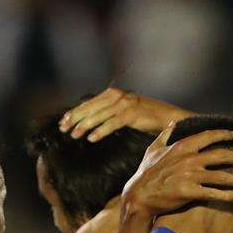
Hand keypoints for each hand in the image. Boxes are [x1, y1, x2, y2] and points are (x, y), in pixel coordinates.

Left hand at [61, 87, 190, 141]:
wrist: (169, 117)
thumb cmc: (146, 117)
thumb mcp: (125, 111)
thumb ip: (110, 112)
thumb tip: (91, 121)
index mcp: (114, 93)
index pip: (90, 102)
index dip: (76, 112)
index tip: (64, 121)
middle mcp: (118, 96)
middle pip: (91, 107)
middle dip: (76, 118)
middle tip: (64, 129)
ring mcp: (124, 104)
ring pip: (99, 115)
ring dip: (85, 126)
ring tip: (74, 135)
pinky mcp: (132, 114)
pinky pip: (112, 123)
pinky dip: (100, 131)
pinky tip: (91, 138)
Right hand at [122, 124, 232, 216]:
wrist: (138, 195)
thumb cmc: (145, 172)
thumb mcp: (153, 149)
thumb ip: (165, 134)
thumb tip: (172, 122)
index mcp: (182, 146)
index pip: (208, 136)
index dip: (224, 134)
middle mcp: (189, 159)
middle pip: (221, 155)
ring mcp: (190, 175)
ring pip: (222, 176)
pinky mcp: (190, 192)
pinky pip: (214, 193)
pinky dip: (227, 195)